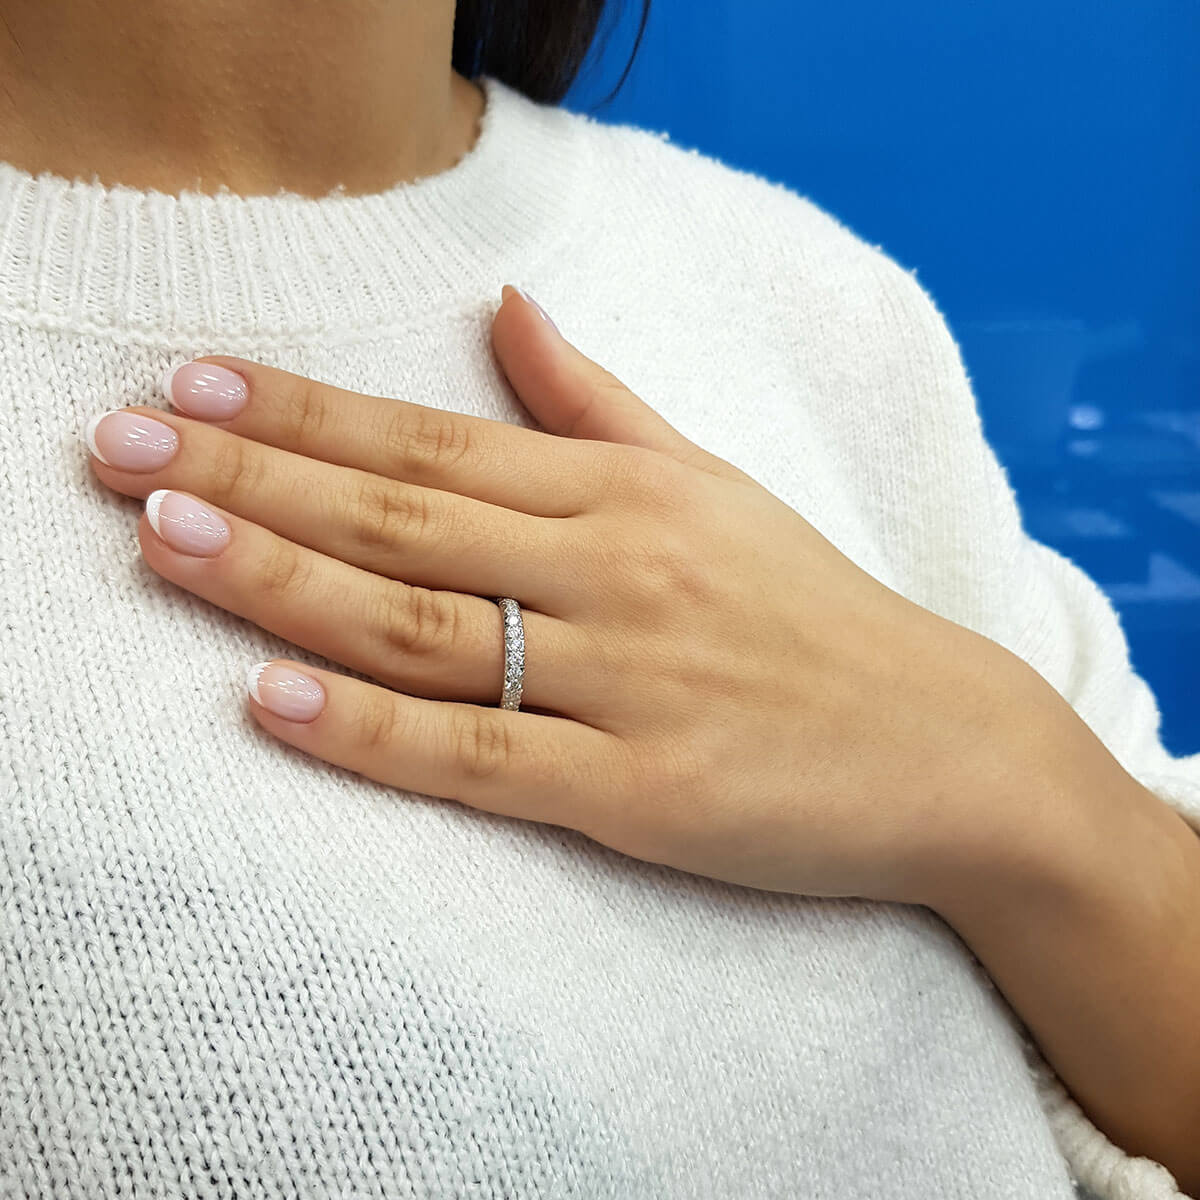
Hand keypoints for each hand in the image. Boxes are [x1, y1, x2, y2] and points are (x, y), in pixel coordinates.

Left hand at [84, 285, 1033, 903]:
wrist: (946, 743)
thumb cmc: (815, 612)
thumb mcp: (713, 484)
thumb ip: (598, 401)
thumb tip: (507, 307)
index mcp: (626, 495)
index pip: (432, 443)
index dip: (304, 414)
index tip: (191, 386)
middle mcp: (616, 573)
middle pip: (404, 520)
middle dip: (254, 482)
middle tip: (122, 450)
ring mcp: (627, 684)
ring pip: (424, 627)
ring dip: (282, 584)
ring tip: (165, 543)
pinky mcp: (643, 792)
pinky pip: (484, 757)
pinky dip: (375, 731)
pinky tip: (274, 699)